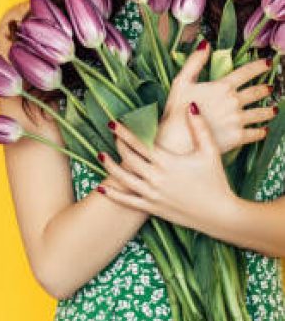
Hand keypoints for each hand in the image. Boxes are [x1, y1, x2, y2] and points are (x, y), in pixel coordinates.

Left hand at [97, 103, 237, 231]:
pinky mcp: (153, 208)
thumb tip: (191, 105)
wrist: (220, 215)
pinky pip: (128, 202)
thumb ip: (199, 127)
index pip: (139, 143)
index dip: (125, 132)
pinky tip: (101, 188)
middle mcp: (157, 178)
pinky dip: (113, 195)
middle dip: (118, 144)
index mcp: (168, 162)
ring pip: (124, 179)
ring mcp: (153, 195)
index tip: (113, 123)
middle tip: (112, 133)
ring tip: (100, 155)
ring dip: (110, 166)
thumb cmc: (216, 182)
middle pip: (129, 158)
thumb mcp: (209, 152)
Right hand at [156, 41, 273, 154]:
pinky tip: (263, 130)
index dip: (259, 66)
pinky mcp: (238, 137)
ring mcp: (238, 120)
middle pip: (257, 92)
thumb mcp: (181, 81)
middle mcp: (234, 102)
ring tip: (274, 110)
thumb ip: (194, 62)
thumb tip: (205, 44)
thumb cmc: (176, 111)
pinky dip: (261, 131)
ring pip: (261, 113)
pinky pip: (255, 133)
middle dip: (266, 89)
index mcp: (223, 87)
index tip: (268, 62)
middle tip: (270, 88)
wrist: (178, 140)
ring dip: (269, 111)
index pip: (246, 72)